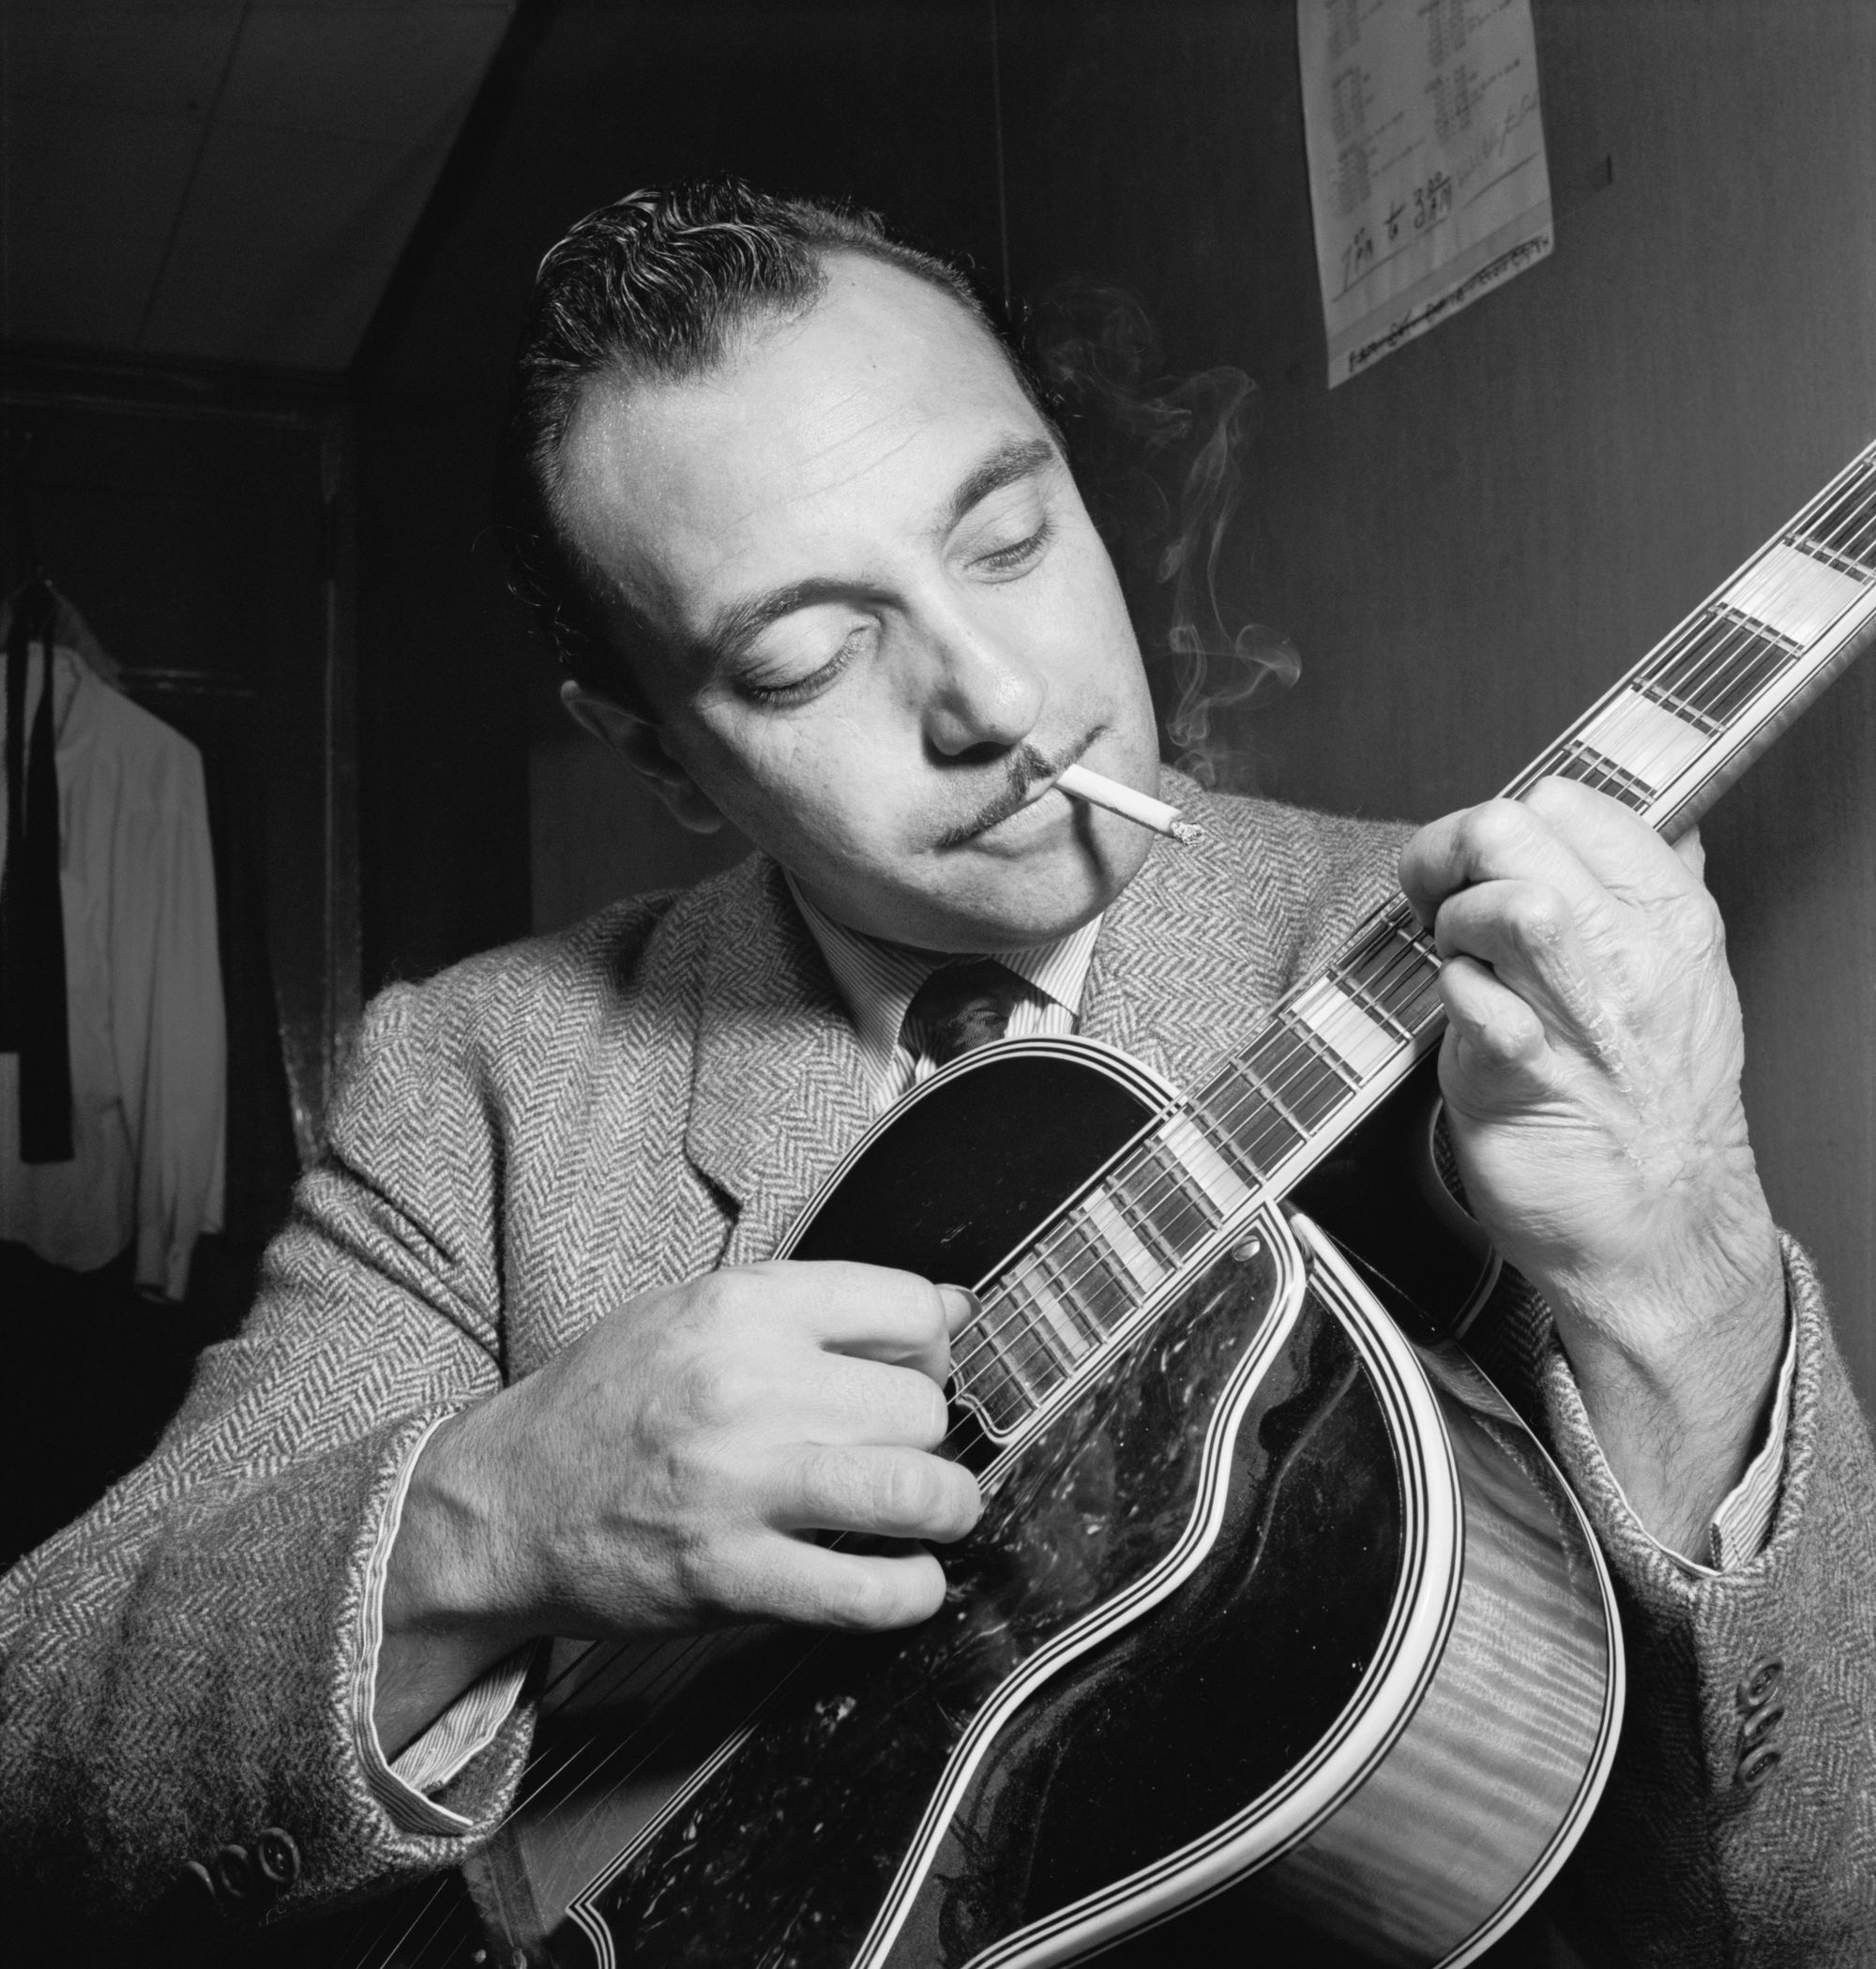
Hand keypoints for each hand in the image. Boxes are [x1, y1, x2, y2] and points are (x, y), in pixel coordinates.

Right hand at [375, 1261, 979, 1752]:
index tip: (917, 1370)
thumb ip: (819, 1308)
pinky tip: (903, 1579)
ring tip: (932, 1512)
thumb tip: (950, 1310)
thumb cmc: (601, 1404)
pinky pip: (868, 1592)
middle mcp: (746, 1386)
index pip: (908, 1307)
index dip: (932, 1345)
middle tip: (904, 1450)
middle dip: (928, 1435)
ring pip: (916, 1491)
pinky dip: (911, 1593)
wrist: (501, 1503)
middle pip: (920, 1405)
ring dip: (946, 1509)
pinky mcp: (731, 1577)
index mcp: (739, 1307)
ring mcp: (739, 1484)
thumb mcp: (698, 1315)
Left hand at [1399, 777, 1784, 1550]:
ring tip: (1454, 959)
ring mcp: (1581, 1012)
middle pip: (1513, 827)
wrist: (1659, 1227)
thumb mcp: (1679, 977)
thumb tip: (1648, 823)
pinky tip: (1461, 1021)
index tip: (1476, 862)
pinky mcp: (1523, 1074)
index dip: (1501, 819)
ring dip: (1451, 921)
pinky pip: (1468, 996)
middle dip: (1449, 855)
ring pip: (1503, 899)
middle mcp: (1633, 952)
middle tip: (1434, 902)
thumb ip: (1651, 894)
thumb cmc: (1649, 1105)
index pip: (1568, 799)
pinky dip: (1447, 997)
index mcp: (1669, 913)